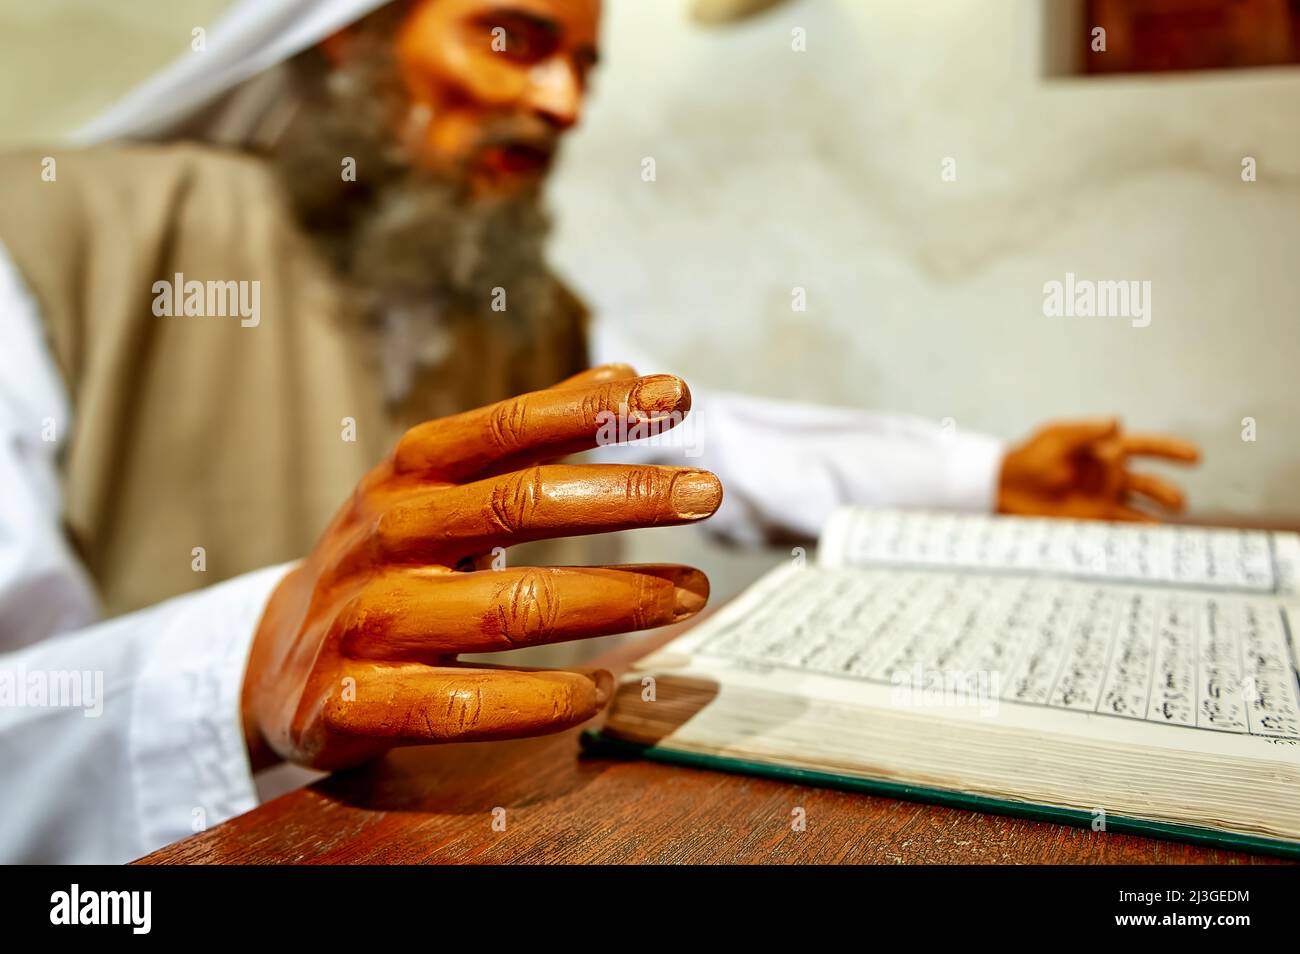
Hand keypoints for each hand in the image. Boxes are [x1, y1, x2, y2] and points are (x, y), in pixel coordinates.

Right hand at [241, 364, 720, 770]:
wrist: (272, 663)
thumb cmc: (385, 565)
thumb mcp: (435, 490)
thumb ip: (526, 439)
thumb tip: (625, 378)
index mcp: (408, 478)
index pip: (505, 430)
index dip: (590, 410)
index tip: (676, 396)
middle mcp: (387, 538)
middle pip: (516, 506)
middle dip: (623, 495)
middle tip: (706, 493)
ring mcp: (366, 620)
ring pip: (504, 608)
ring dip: (610, 598)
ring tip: (687, 591)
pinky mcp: (354, 702)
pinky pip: (464, 705)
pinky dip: (542, 700)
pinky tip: (599, 690)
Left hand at [997, 418, 1198, 521]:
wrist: (1004, 486)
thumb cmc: (1029, 457)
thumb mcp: (1056, 438)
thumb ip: (1086, 432)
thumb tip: (1117, 421)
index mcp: (1105, 451)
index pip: (1145, 447)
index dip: (1170, 451)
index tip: (1195, 457)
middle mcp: (1109, 476)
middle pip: (1147, 483)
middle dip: (1165, 492)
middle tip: (1179, 502)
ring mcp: (1101, 500)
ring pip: (1138, 510)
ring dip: (1155, 520)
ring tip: (1170, 531)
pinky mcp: (1089, 520)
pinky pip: (1118, 529)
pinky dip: (1134, 537)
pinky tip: (1148, 545)